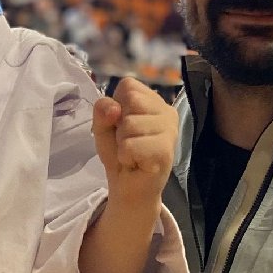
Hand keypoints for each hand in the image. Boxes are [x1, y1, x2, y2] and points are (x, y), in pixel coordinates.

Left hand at [92, 77, 176, 202]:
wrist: (129, 187)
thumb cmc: (119, 153)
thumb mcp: (103, 126)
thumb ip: (102, 110)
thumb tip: (115, 108)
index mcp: (154, 101)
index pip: (128, 85)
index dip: (117, 105)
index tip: (122, 124)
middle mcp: (167, 111)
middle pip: (131, 101)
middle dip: (120, 125)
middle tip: (129, 141)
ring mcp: (170, 130)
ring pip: (130, 124)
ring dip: (123, 143)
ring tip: (133, 153)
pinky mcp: (166, 150)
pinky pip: (131, 145)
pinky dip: (126, 156)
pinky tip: (136, 162)